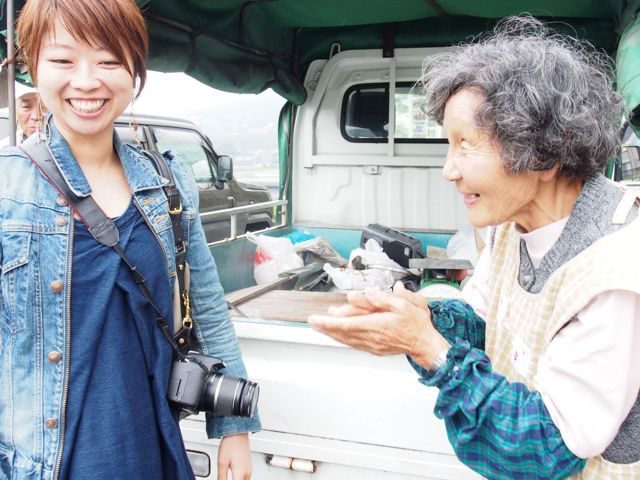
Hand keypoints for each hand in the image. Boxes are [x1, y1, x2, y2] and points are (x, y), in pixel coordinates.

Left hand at [217, 433, 251, 479]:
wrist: (238, 433)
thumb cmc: (230, 444)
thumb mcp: (221, 463)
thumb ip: (221, 477)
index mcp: (240, 473)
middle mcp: (247, 472)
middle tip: (225, 479)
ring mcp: (249, 469)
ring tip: (229, 478)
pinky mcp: (248, 466)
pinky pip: (246, 478)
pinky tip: (235, 478)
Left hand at [309, 282, 448, 368]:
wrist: (425, 344)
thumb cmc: (416, 324)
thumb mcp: (404, 304)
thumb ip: (383, 299)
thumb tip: (368, 293)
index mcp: (376, 325)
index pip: (345, 324)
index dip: (327, 322)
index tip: (315, 319)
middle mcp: (371, 337)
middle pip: (342, 333)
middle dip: (325, 327)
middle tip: (313, 321)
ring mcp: (372, 345)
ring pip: (346, 339)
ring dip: (332, 333)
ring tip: (321, 326)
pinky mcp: (374, 349)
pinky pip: (354, 344)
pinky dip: (343, 338)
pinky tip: (339, 334)